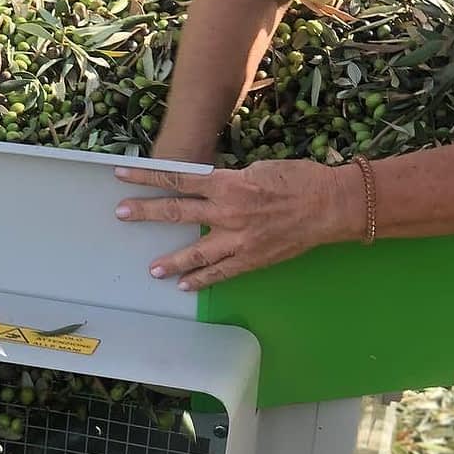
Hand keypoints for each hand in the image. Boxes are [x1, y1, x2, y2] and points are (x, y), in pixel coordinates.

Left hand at [115, 160, 360, 290]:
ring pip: (195, 252)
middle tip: (121, 214)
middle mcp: (227, 212)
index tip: (122, 175)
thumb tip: (210, 186)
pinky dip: (201, 280)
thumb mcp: (260, 168)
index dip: (148, 177)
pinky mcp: (251, 259)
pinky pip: (220, 273)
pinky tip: (184, 285)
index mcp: (228, 183)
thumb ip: (231, 180)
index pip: (178, 178)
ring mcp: (238, 239)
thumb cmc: (300, 179)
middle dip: (146, 213)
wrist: (332, 206)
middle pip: (177, 212)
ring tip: (152, 269)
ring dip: (171, 261)